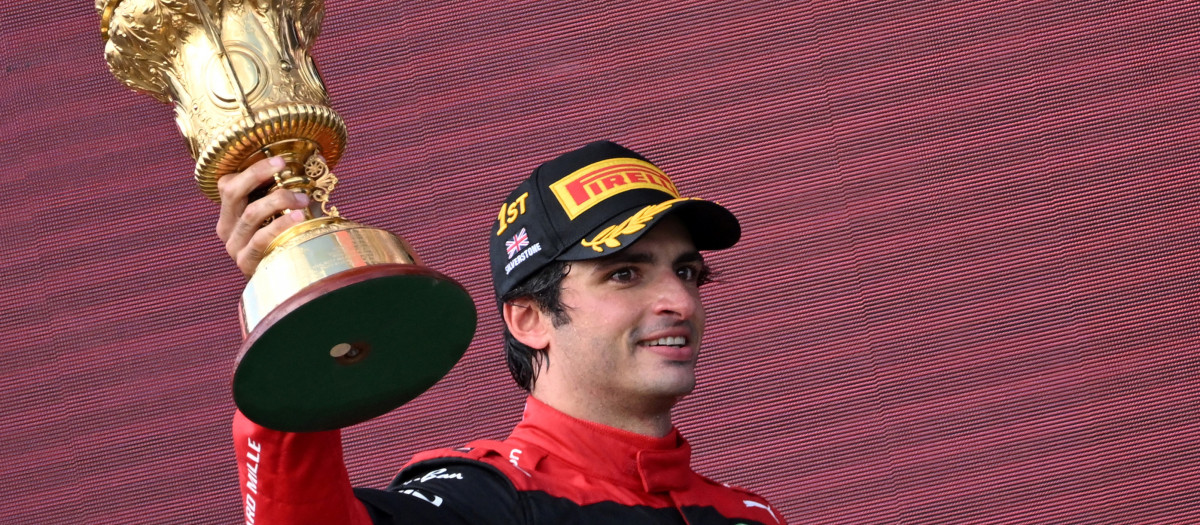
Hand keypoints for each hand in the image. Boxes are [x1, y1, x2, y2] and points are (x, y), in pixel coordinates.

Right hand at [215, 156, 310, 277]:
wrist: (283, 281)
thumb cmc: (286, 240)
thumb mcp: (281, 213)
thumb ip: (289, 190)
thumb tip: (319, 161)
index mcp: (230, 212)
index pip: (228, 183)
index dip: (251, 169)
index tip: (280, 160)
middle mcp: (227, 227)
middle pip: (233, 192)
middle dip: (259, 174)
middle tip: (284, 167)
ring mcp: (234, 245)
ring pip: (250, 213)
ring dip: (278, 200)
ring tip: (303, 199)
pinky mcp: (246, 262)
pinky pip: (261, 238)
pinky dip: (280, 224)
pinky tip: (298, 217)